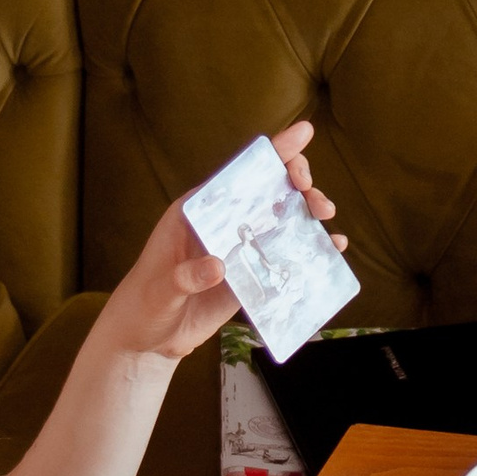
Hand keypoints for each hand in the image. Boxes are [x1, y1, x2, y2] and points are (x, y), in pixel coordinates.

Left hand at [101, 122, 333, 367]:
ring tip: (327, 217)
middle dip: (296, 182)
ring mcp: (240, 248)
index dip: (271, 153)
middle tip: (313, 194)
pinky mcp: (252, 274)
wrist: (149, 339)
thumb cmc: (144, 305)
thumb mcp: (160, 290)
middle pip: (266, 190)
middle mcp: (223, 223)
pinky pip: (286, 256)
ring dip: (308, 213)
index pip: (237, 174)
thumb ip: (184, 277)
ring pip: (282, 219)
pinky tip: (332, 248)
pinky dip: (310, 249)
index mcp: (197, 211)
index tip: (301, 136)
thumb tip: (218, 266)